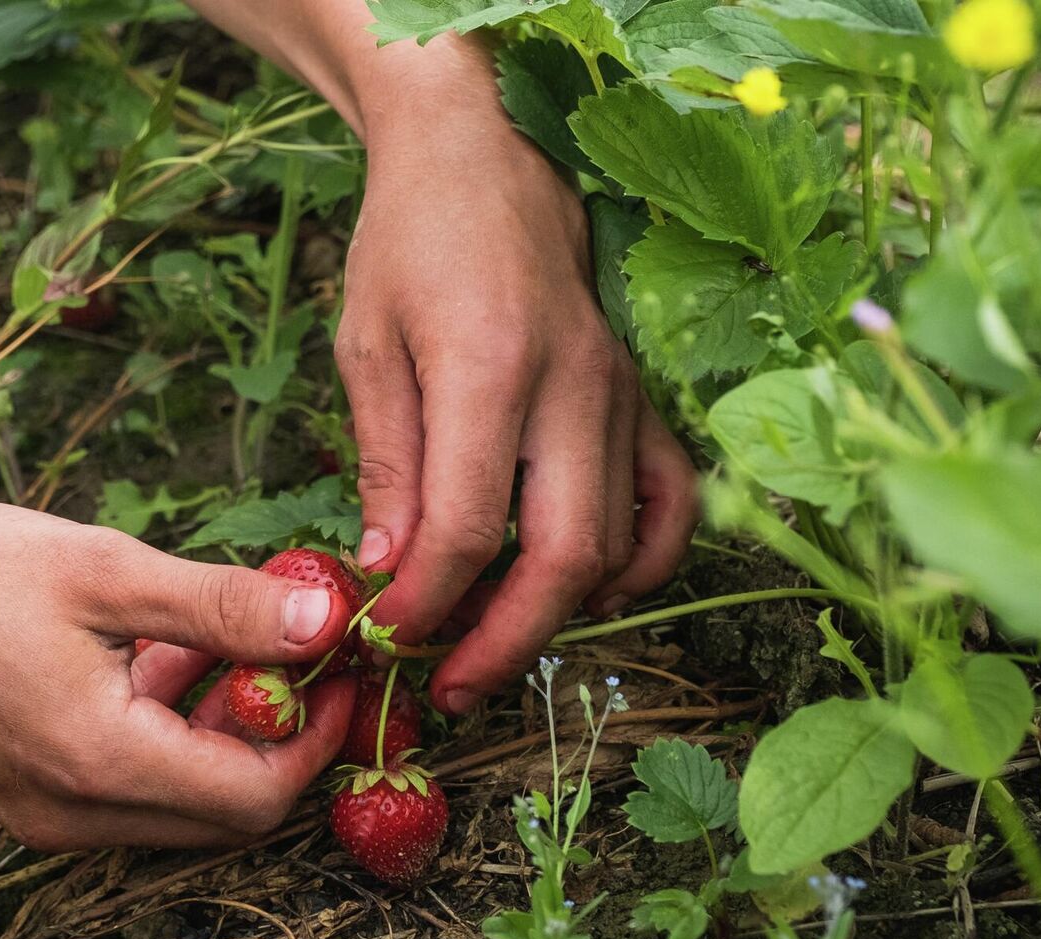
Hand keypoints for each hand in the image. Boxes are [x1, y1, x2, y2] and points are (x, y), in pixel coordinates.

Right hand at [0, 495, 358, 850]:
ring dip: (217, 733)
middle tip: (295, 652)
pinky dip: (163, 736)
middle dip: (275, 738)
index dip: (315, 737)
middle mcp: (74, 815)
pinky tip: (157, 657)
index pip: (256, 795)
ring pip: (176, 804)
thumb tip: (323, 624)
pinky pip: (126, 790)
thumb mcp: (103, 571)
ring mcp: (43, 817)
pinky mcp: (22, 798)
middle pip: (223, 812)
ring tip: (222, 637)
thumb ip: (219, 607)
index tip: (336, 668)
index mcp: (101, 764)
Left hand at [338, 106, 700, 713]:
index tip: (389, 634)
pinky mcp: (646, 396)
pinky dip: (642, 563)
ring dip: (562, 612)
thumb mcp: (367, 345)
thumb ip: (388, 462)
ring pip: (620, 542)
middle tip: (450, 683)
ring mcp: (623, 393)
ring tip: (500, 643)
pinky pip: (672, 501)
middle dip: (504, 640)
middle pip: (562, 556)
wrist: (488, 153)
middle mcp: (574, 387)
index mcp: (489, 368)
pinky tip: (589, 591)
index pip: (465, 529)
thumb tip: (393, 572)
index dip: (427, 603)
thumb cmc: (409, 242)